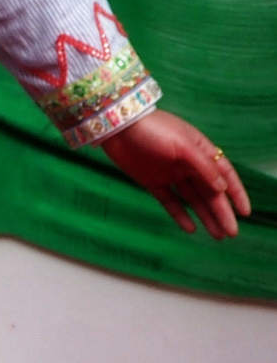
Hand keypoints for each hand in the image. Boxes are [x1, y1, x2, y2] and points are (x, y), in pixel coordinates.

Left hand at [99, 108, 251, 238]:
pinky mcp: (151, 180)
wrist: (115, 125)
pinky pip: (170, 201)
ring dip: (206, 216)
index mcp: (200, 150)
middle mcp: (187, 164)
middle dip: (222, 212)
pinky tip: (191, 229)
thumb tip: (222, 188)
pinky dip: (180, 214)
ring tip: (218, 236)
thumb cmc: (153, 129)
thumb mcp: (183, 145)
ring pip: (192, 199)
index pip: (225, 174)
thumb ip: (203, 167)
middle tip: (231, 233)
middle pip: (210, 191)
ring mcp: (169, 173)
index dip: (236, 193)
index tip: (246, 212)